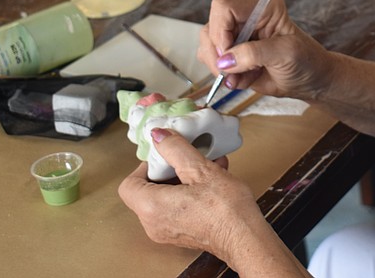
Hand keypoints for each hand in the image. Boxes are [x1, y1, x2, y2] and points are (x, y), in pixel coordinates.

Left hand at [118, 128, 261, 261]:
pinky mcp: (182, 234)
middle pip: (148, 190)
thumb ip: (176, 149)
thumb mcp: (201, 170)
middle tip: (188, 159)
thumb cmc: (225, 210)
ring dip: (184, 179)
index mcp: (151, 207)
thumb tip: (159, 136)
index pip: (129, 183)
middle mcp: (153, 223)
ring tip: (207, 167)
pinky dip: (189, 193)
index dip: (145, 165)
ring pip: (165, 198)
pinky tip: (213, 181)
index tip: (164, 156)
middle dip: (170, 170)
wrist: (245, 238)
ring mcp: (167, 232)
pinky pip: (176, 208)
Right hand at [197, 0, 334, 100]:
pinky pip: (212, 60)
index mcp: (263, 6)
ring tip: (244, 77)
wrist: (311, 79)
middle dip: (218, 54)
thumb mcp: (286, 54)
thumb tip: (225, 61)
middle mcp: (246, 16)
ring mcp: (237, 35)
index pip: (224, 7)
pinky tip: (244, 79)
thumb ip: (254, 54)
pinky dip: (225, 75)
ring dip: (221, 67)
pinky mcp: (232, 52)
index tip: (229, 54)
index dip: (221, 31)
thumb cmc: (307, 61)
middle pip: (211, 27)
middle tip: (233, 73)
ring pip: (208, 44)